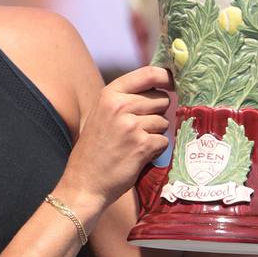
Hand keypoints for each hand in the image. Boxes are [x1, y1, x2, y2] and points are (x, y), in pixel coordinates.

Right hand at [57, 66, 171, 218]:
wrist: (84, 183)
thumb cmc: (95, 149)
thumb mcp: (102, 114)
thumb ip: (125, 98)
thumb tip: (159, 87)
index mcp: (109, 94)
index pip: (148, 74)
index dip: (166, 77)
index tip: (173, 82)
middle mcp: (120, 106)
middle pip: (161, 99)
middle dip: (157, 113)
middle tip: (138, 128)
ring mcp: (132, 125)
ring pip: (164, 122)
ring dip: (155, 134)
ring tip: (134, 144)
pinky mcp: (142, 145)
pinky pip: (164, 141)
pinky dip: (155, 150)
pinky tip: (138, 156)